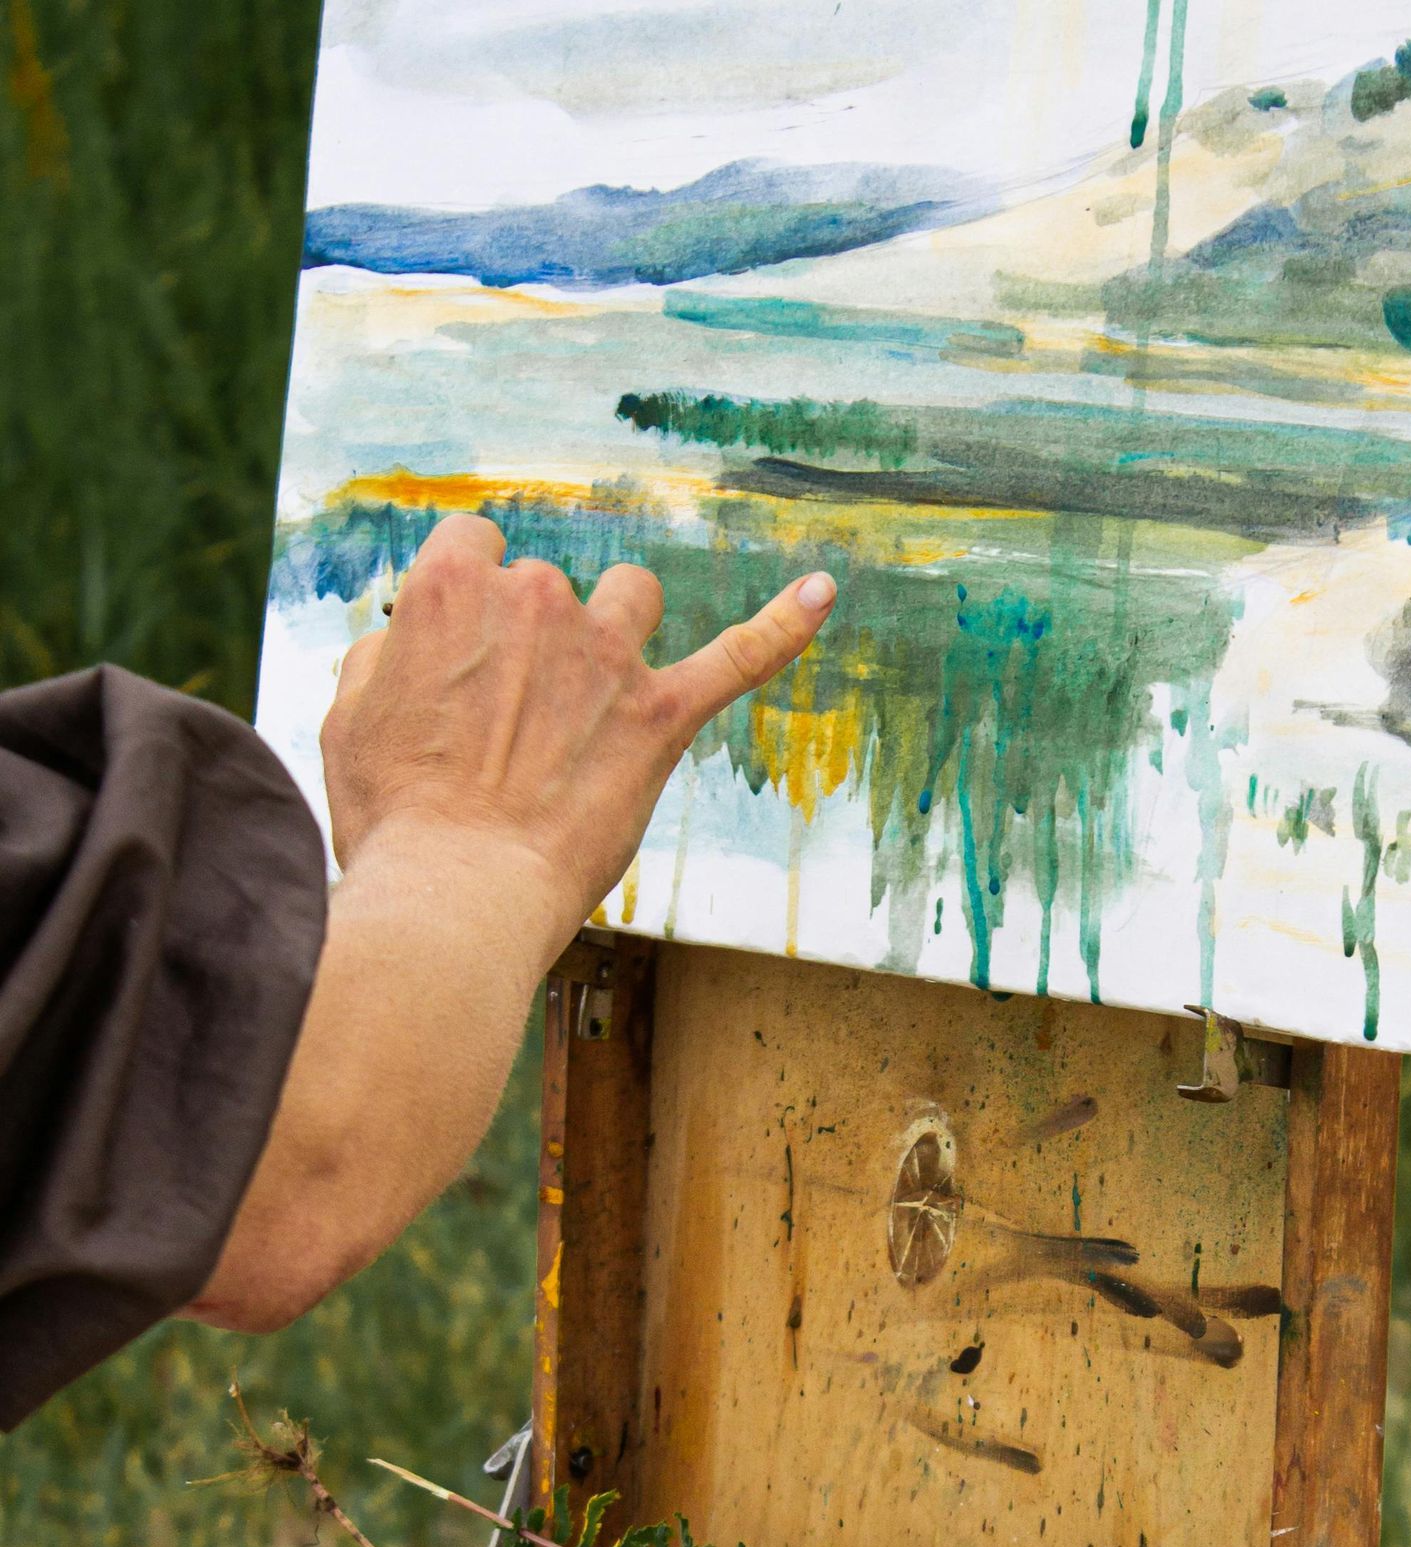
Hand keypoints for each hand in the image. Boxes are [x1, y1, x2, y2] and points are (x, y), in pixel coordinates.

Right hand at [318, 512, 835, 953]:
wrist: (457, 897)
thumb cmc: (395, 821)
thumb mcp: (348, 720)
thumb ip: (384, 657)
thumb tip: (409, 638)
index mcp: (449, 589)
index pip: (472, 547)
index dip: (468, 604)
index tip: (460, 662)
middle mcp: (533, 600)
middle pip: (546, 585)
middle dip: (530, 642)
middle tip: (505, 735)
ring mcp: (606, 656)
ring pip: (630, 595)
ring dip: (617, 629)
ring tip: (595, 703)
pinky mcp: (662, 717)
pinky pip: (741, 655)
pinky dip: (786, 622)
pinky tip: (824, 591)